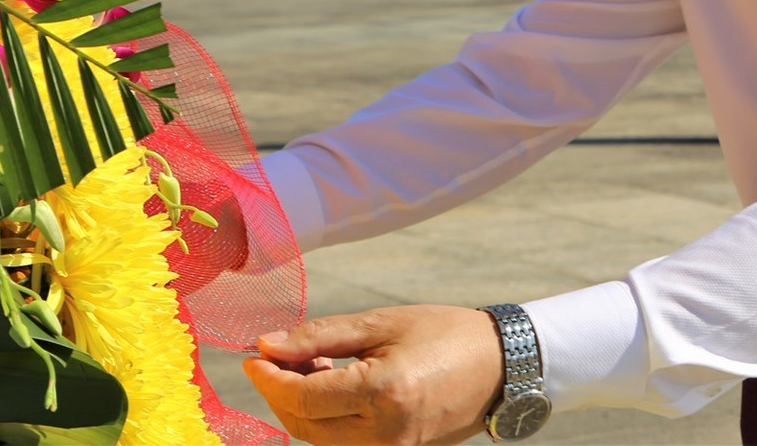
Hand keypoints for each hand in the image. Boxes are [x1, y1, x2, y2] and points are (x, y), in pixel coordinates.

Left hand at [245, 305, 503, 445]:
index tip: (254, 354)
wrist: (502, 365)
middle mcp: (385, 434)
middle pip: (304, 426)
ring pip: (320, 440)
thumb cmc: (445, 334)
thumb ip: (321, 336)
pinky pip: (344, 444)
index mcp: (382, 394)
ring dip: (301, 407)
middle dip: (279, 393)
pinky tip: (332, 385)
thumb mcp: (382, 323)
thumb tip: (267, 345)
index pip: (301, 397)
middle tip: (274, 358)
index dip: (268, 377)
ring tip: (309, 365)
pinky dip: (326, 418)